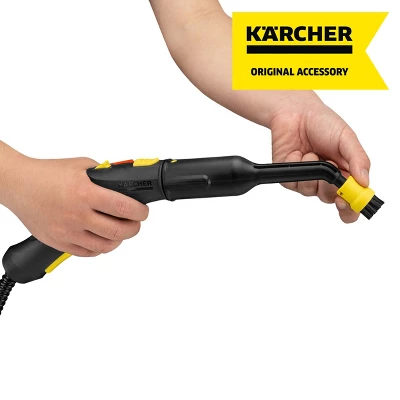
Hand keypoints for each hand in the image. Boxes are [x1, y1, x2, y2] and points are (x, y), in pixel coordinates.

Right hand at [1, 155, 148, 255]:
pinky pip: (87, 253)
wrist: (18, 185)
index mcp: (84, 192)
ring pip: (105, 246)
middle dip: (134, 228)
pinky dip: (100, 247)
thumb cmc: (48, 174)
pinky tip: (101, 237)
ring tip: (119, 230)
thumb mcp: (81, 166)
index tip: (143, 212)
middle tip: (135, 222)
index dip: (140, 212)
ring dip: (118, 239)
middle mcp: (77, 214)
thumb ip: (104, 176)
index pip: (123, 207)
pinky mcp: (59, 242)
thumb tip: (125, 184)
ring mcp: (67, 231)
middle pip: (118, 231)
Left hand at [270, 92, 369, 222]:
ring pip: (309, 192)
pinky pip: (291, 183)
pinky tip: (297, 153)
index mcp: (344, 174)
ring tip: (312, 153)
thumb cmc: (323, 124)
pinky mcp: (289, 177)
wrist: (296, 112)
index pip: (350, 201)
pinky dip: (296, 166)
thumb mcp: (347, 138)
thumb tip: (364, 182)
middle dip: (329, 187)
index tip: (345, 203)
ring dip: (312, 172)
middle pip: (329, 199)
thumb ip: (358, 160)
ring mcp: (306, 180)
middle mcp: (325, 181)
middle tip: (330, 167)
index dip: (349, 208)